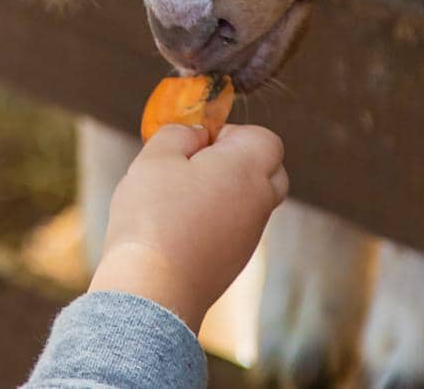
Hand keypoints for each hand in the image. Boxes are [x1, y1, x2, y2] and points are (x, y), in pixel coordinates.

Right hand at [88, 124, 288, 330]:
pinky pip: (237, 227)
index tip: (198, 143)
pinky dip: (217, 220)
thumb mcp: (155, 157)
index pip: (267, 139)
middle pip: (270, 170)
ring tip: (180, 197)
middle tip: (196, 165)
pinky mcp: (236, 261)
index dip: (233, 133)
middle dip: (239, 161)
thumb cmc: (153, 217)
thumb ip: (180, 133)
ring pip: (252, 200)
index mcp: (246, 169)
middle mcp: (258, 202)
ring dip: (226, 192)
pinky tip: (180, 226)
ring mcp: (250, 235)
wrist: (154, 291)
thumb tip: (197, 135)